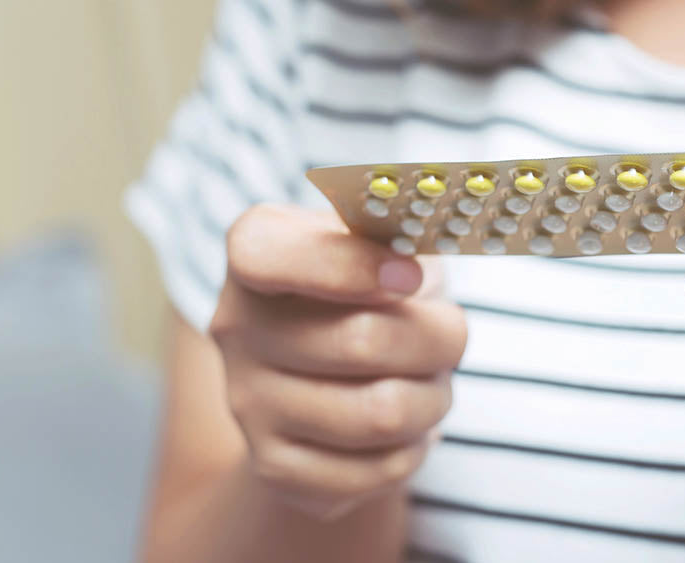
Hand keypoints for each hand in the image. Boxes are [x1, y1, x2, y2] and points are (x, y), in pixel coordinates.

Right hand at [209, 206, 466, 520]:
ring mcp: (247, 402)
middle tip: (450, 334)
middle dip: (439, 340)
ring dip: (435, 398)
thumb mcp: (386, 238)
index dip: (349, 266)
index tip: (411, 276)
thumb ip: (401, 222)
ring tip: (430, 381)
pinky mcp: (275, 467)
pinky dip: (416, 447)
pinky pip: (379, 469)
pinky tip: (404, 426)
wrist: (336, 377)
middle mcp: (234, 326)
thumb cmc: (377, 289)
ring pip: (381, 413)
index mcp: (254, 250)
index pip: (271, 256)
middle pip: (363, 342)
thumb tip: (428, 214)